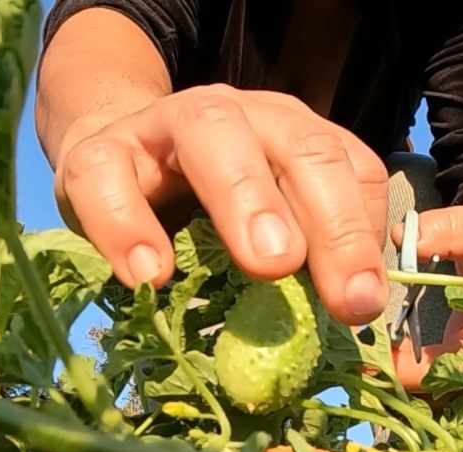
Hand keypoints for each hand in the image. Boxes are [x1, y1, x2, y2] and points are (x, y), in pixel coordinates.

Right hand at [53, 84, 390, 324]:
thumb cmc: (199, 210)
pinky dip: (128, 224)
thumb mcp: (261, 231)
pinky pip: (108, 176)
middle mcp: (242, 116)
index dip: (363, 232)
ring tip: (267, 266)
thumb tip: (353, 323)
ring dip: (247, 196)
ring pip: (212, 131)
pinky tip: (150, 276)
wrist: (108, 169)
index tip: (365, 301)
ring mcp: (166, 123)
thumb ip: (306, 266)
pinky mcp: (97, 151)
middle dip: (332, 222)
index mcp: (292, 137)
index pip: (349, 166)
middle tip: (343, 296)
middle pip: (300, 148)